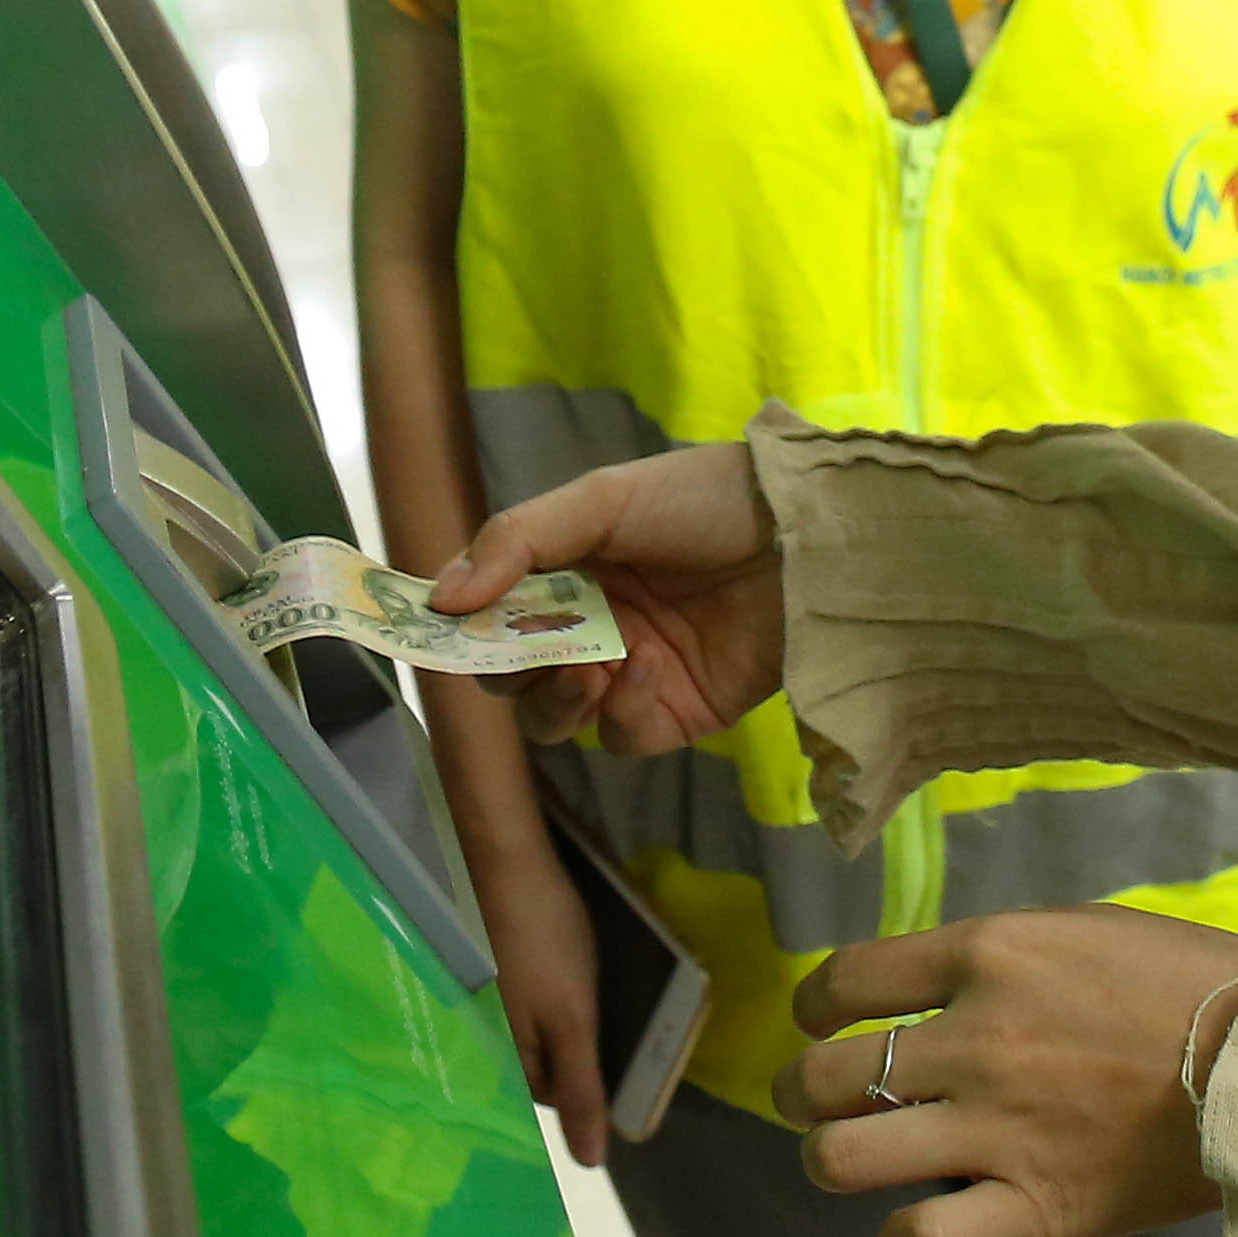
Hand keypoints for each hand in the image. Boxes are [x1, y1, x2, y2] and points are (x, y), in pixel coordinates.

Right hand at [432, 442, 783, 752]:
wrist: (805, 537)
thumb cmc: (702, 501)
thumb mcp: (601, 500)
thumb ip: (517, 543)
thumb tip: (440, 597)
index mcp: (564, 571)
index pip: (487, 614)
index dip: (457, 627)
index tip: (433, 632)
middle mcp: (589, 626)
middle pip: (510, 677)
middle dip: (504, 671)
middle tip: (516, 654)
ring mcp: (629, 675)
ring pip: (554, 719)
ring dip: (555, 700)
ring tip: (587, 668)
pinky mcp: (675, 714)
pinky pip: (621, 736)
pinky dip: (621, 709)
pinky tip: (645, 666)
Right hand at [468, 833, 615, 1165]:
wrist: (510, 853)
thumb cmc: (543, 941)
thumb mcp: (573, 1019)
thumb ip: (582, 1088)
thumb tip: (590, 1163)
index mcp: (507, 1054)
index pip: (555, 1096)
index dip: (595, 1089)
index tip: (639, 1067)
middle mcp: (497, 1030)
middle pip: (551, 1060)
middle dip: (590, 1054)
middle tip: (639, 1031)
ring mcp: (501, 992)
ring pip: (550, 1025)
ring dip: (583, 1020)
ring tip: (626, 1002)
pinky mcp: (511, 958)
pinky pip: (546, 990)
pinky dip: (571, 988)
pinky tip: (593, 969)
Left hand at [771, 907, 1237, 1236]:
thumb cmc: (1197, 984)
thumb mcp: (1087, 931)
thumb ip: (1004, 957)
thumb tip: (941, 983)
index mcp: (991, 955)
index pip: (844, 978)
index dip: (814, 1005)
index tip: (821, 1021)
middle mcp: (975, 1039)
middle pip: (824, 1075)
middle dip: (801, 1092)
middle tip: (818, 1102)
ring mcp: (998, 1128)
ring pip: (843, 1157)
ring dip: (832, 1160)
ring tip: (852, 1160)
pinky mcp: (1035, 1207)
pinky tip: (918, 1230)